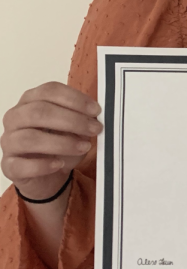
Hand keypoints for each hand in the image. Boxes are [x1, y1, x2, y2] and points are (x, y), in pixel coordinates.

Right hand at [1, 81, 101, 200]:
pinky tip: (59, 164)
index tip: (96, 110)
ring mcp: (9, 141)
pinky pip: (21, 165)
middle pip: (39, 111)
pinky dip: (42, 165)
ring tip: (83, 147)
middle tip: (94, 129)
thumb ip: (82, 119)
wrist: (49, 177)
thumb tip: (95, 116)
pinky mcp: (9, 165)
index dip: (74, 99)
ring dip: (62, 143)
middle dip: (71, 120)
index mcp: (31, 100)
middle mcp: (16, 117)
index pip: (49, 91)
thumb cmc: (60, 147)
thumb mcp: (75, 129)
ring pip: (30, 138)